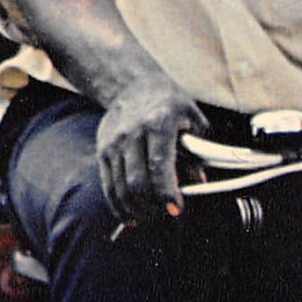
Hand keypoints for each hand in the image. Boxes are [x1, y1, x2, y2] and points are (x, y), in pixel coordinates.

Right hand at [94, 76, 209, 225]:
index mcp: (159, 123)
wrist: (134, 85)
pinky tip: (131, 216)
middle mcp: (133, 132)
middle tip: (166, 213)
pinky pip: (108, 186)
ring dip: (137, 209)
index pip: (159, 165)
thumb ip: (197, 150)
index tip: (176, 209)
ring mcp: (114, 143)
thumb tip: (198, 181)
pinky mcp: (103, 151)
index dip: (167, 192)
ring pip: (121, 187)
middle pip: (137, 181)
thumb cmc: (170, 103)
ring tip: (151, 216)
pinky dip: (119, 206)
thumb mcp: (191, 119)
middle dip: (153, 205)